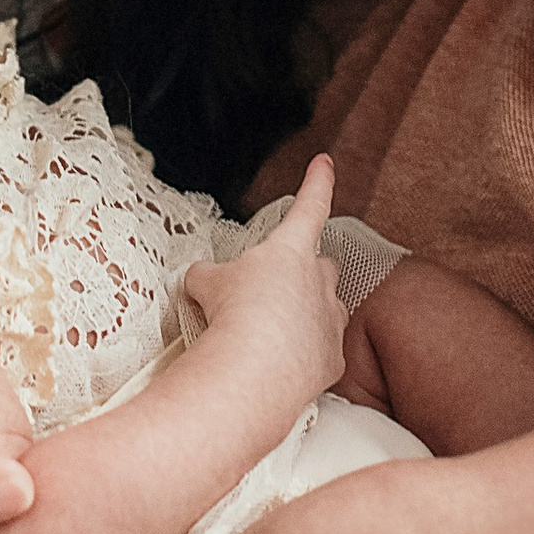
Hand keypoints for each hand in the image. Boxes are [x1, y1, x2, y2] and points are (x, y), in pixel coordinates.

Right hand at [180, 156, 346, 420]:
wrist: (253, 370)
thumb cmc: (233, 316)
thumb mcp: (206, 283)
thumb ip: (206, 275)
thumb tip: (200, 279)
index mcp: (291, 250)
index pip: (310, 204)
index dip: (317, 181)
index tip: (325, 163)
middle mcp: (319, 280)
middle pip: (323, 265)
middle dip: (305, 272)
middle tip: (275, 290)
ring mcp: (330, 319)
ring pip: (330, 308)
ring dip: (310, 313)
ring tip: (277, 331)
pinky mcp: (333, 358)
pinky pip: (324, 350)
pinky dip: (307, 355)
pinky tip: (282, 367)